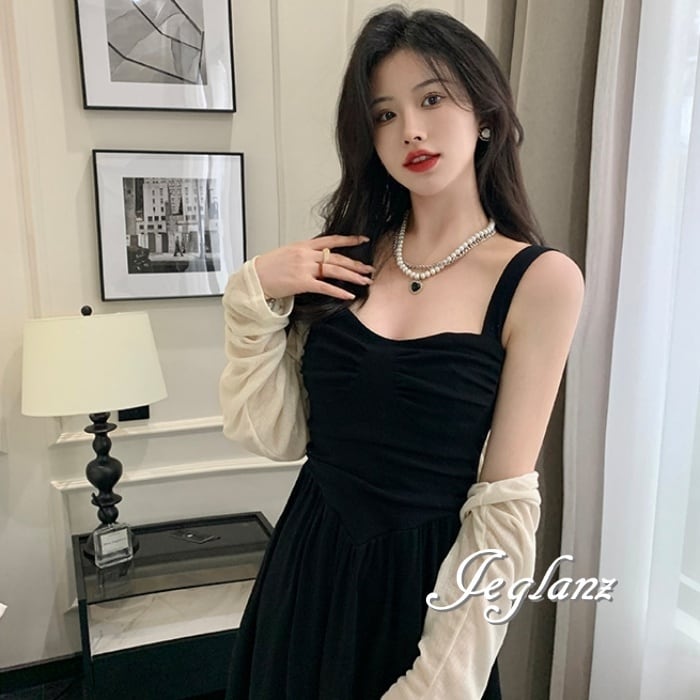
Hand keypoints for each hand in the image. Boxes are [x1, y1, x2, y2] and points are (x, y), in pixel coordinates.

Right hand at [253, 235, 374, 299]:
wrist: (255, 277)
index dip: (349, 240)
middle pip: (337, 257)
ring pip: (335, 270)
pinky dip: (338, 291)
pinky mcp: (302, 282)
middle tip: (370, 269)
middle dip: (356, 264)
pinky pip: (324, 287)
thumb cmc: (269, 267)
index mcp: (304, 245)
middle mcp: (306, 254)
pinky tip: (348, 295)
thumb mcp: (289, 253)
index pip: (332, 239)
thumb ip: (306, 253)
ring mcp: (304, 268)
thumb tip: (320, 257)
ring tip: (365, 281)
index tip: (364, 240)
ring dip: (353, 276)